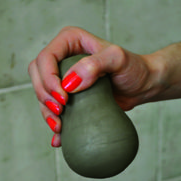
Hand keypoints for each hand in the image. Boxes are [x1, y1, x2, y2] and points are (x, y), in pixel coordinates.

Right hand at [28, 27, 162, 146]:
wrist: (142, 85)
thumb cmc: (134, 68)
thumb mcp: (118, 59)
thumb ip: (95, 64)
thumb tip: (70, 83)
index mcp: (70, 42)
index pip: (45, 58)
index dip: (48, 79)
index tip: (64, 98)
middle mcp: (63, 58)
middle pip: (38, 76)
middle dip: (44, 96)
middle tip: (60, 112)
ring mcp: (64, 78)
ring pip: (42, 94)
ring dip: (46, 112)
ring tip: (59, 127)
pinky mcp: (70, 97)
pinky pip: (54, 109)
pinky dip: (54, 123)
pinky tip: (58, 138)